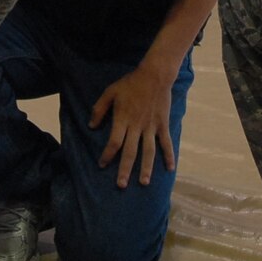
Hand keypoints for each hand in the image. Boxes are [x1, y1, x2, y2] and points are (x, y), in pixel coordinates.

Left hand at [90, 63, 176, 187]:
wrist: (154, 75)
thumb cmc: (131, 83)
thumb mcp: (110, 92)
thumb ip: (99, 109)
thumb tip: (91, 126)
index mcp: (123, 119)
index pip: (114, 142)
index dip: (107, 155)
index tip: (102, 165)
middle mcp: (137, 126)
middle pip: (130, 152)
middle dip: (125, 169)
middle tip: (121, 185)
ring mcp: (151, 127)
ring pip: (148, 151)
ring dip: (146, 168)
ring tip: (143, 183)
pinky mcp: (162, 125)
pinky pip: (166, 142)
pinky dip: (168, 155)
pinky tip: (170, 169)